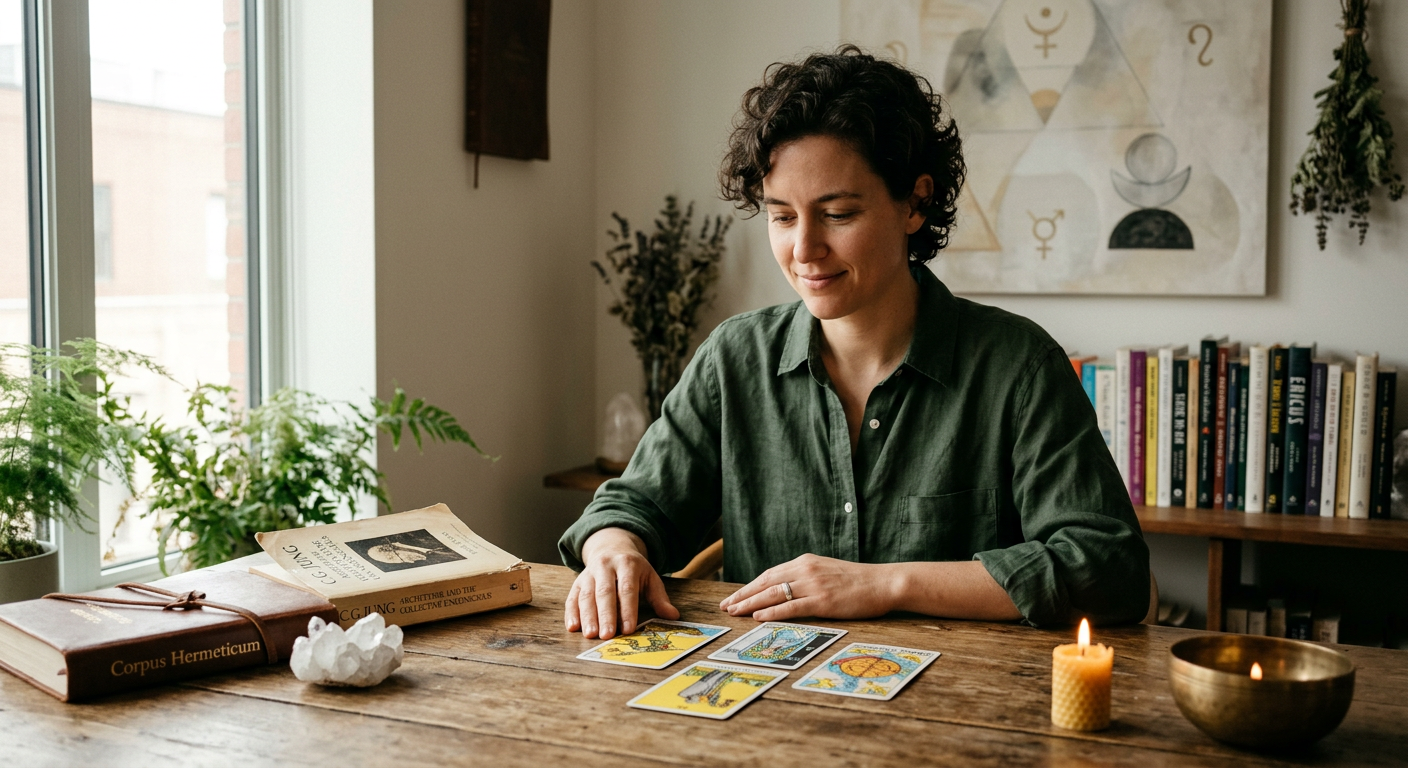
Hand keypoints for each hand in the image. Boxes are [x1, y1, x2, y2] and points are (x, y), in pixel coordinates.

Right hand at [565, 528, 678, 638]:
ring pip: (586, 595)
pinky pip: (572, 597)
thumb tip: (673, 616)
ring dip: (588, 616)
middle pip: (604, 592)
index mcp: (627, 564)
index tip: (628, 628)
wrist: (611, 547)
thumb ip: (659, 597)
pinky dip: (571, 612)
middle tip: (607, 635)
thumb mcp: (649, 577)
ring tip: (591, 635)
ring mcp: (589, 573)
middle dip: (606, 615)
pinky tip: (573, 627)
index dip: (627, 609)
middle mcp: (605, 566)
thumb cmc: (633, 569)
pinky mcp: (578, 581)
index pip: (627, 588)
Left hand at [718, 553, 898, 621]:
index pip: (769, 574)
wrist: (883, 582)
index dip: (749, 586)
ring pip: (774, 594)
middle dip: (743, 595)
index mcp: (805, 562)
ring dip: (750, 603)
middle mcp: (806, 570)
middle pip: (766, 582)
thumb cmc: (857, 581)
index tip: (734, 596)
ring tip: (734, 612)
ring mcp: (814, 585)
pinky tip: (758, 617)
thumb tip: (785, 590)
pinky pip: (792, 606)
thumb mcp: (826, 572)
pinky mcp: (823, 601)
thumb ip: (806, 578)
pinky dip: (772, 612)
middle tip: (725, 606)